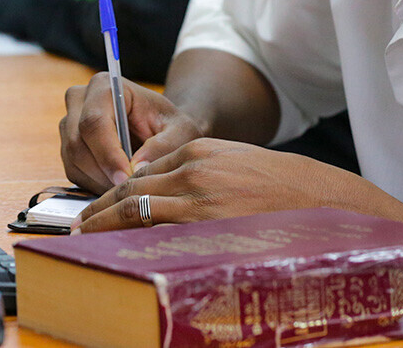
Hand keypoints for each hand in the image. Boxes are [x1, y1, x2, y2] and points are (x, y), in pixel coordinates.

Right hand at [59, 74, 205, 194]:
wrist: (160, 128)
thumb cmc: (170, 126)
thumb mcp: (180, 133)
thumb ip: (163, 146)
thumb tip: (138, 167)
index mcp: (105, 86)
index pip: (94, 122)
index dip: (107, 154)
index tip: (126, 178)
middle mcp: (79, 100)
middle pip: (77, 143)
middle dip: (103, 172)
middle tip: (129, 190)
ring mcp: (69, 123)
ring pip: (73, 160)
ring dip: (99, 181)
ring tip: (128, 188)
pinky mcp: (67, 146)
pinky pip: (73, 172)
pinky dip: (94, 185)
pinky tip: (117, 185)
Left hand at [72, 139, 392, 233]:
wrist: (325, 202)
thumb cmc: (283, 186)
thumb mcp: (235, 162)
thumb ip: (198, 172)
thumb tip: (159, 190)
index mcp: (198, 150)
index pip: (141, 171)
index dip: (114, 191)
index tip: (98, 205)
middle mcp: (192, 171)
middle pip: (130, 190)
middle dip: (99, 209)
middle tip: (78, 225)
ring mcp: (198, 200)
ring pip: (136, 211)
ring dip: (105, 226)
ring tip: (85, 239)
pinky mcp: (208, 227)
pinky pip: (160, 236)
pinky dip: (134, 242)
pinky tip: (120, 253)